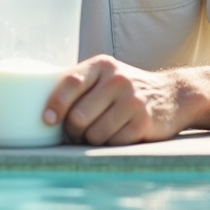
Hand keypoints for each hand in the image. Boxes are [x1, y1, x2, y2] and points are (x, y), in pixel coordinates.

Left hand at [43, 55, 187, 145]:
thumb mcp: (105, 76)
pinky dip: (110, 144)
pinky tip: (117, 134)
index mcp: (102, 65)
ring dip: (91, 140)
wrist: (173, 94)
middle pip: (78, 116)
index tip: (46, 120)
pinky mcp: (144, 122)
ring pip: (94, 134)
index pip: (70, 83)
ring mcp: (132, 101)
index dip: (55, 104)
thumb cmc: (125, 89)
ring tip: (99, 132)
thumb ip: (79, 84)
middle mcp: (118, 80)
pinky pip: (113, 143)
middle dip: (73, 130)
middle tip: (76, 132)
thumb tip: (37, 106)